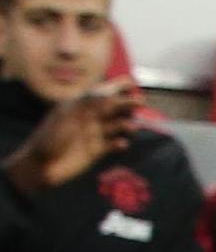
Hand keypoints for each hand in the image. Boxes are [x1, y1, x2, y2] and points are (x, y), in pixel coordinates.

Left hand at [3, 80, 138, 195]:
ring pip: (118, 125)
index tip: (133, 84)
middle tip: (140, 103)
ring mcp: (94, 134)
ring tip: (131, 127)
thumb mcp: (65, 115)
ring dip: (127, 124)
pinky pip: (114, 144)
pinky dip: (121, 143)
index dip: (118, 86)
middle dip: (128, 104)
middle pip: (114, 107)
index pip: (102, 92)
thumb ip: (86, 103)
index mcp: (79, 106)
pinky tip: (122, 144)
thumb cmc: (48, 138)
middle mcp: (89, 118)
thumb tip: (108, 90)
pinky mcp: (97, 151)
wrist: (40, 167)